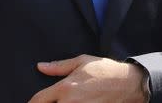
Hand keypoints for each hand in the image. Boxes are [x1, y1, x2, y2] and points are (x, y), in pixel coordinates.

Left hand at [29, 55, 147, 102]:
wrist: (128, 84)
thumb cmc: (106, 71)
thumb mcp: (83, 62)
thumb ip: (60, 66)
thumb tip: (40, 66)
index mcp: (65, 87)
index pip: (39, 100)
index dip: (33, 102)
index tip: (35, 102)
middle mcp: (69, 102)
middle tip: (55, 99)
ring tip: (68, 100)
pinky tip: (77, 102)